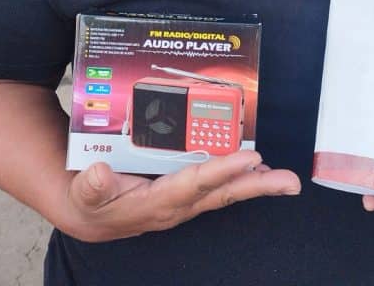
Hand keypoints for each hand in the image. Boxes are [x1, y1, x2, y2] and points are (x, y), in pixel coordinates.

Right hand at [58, 150, 300, 241]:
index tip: (250, 158)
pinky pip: (217, 186)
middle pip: (222, 193)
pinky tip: (257, 170)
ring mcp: (184, 201)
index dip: (222, 170)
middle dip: (257, 187)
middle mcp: (176, 205)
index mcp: (154, 203)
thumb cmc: (90, 201)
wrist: (91, 216)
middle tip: (289, 182)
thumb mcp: (83, 193)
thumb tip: (102, 172)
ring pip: (225, 191)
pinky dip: (239, 178)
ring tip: (284, 178)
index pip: (194, 185)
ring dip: (256, 184)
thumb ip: (92, 184)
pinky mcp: (186, 194)